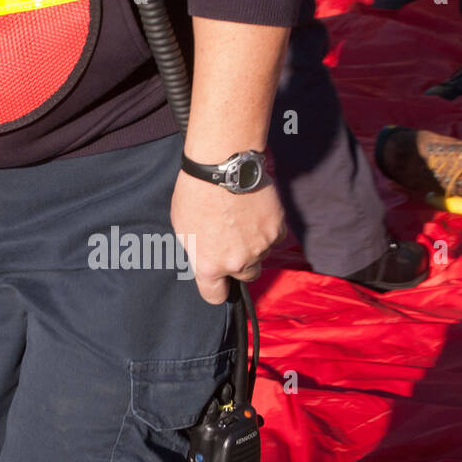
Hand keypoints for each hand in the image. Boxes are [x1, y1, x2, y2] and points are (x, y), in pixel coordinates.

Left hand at [170, 170, 285, 304]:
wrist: (223, 166)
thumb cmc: (196, 192)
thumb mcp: (183, 228)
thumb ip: (199, 250)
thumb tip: (207, 256)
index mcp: (209, 265)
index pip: (215, 296)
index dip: (217, 289)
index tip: (220, 283)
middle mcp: (237, 262)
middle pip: (246, 276)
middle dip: (242, 264)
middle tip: (235, 242)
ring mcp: (260, 248)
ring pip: (263, 256)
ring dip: (256, 244)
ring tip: (244, 220)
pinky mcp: (277, 230)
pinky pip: (275, 239)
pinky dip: (269, 230)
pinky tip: (257, 213)